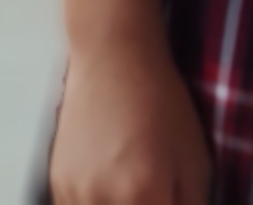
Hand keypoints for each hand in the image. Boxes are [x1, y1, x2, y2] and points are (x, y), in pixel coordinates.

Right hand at [47, 34, 211, 204]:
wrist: (112, 62)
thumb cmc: (162, 107)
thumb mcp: (196, 162)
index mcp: (144, 197)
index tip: (169, 199)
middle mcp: (101, 202)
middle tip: (155, 193)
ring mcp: (73, 193)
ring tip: (133, 191)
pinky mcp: (56, 182)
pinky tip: (110, 196)